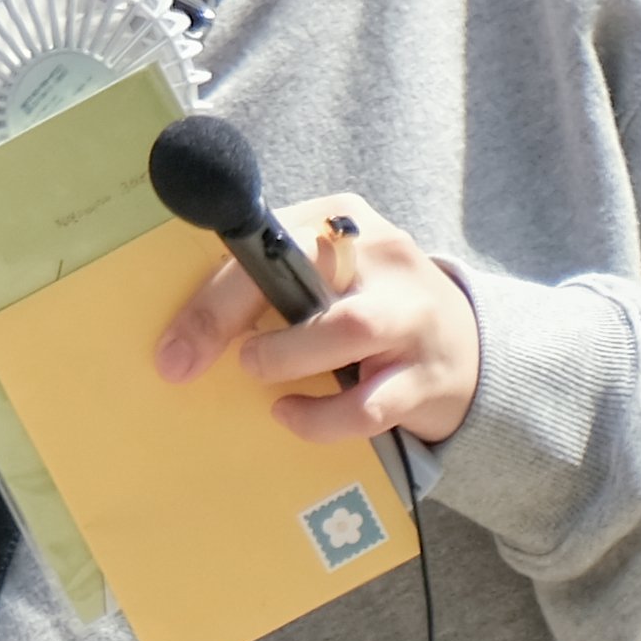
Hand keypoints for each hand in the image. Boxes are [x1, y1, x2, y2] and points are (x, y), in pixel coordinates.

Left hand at [154, 194, 480, 444]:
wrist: (469, 347)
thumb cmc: (370, 307)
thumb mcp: (324, 279)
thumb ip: (265, 289)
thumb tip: (180, 342)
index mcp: (341, 221)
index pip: (266, 242)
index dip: (212, 295)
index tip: (171, 348)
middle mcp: (383, 256)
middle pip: (303, 272)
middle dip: (233, 318)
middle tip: (197, 363)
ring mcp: (412, 313)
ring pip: (348, 330)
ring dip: (287, 360)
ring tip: (261, 378)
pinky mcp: (428, 374)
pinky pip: (368, 404)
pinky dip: (321, 419)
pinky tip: (295, 416)